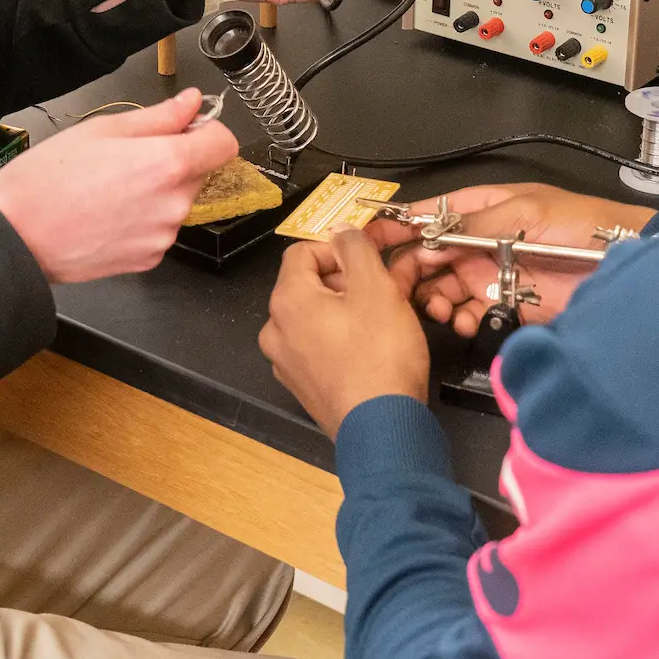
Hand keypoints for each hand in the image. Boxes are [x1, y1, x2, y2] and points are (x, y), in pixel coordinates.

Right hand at [0, 90, 239, 281]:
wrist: (15, 236)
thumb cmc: (46, 181)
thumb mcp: (102, 129)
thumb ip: (158, 116)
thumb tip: (190, 104)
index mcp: (166, 164)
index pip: (224, 143)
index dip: (207, 131)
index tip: (186, 130)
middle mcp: (173, 204)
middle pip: (199, 173)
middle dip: (175, 161)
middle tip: (127, 158)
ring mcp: (162, 236)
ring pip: (177, 202)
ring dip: (157, 192)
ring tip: (109, 188)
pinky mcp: (148, 260)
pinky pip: (159, 230)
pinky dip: (143, 220)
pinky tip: (107, 213)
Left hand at [261, 231, 431, 436]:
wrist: (382, 428)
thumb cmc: (380, 355)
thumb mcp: (376, 288)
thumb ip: (356, 249)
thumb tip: (341, 229)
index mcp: (287, 300)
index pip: (302, 252)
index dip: (338, 249)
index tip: (369, 259)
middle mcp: (276, 330)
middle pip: (308, 285)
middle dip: (345, 281)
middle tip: (382, 289)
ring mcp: (286, 362)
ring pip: (314, 318)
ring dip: (345, 310)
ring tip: (381, 320)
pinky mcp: (303, 386)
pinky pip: (318, 348)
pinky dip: (340, 340)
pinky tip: (370, 350)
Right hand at [367, 184, 653, 338]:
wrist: (621, 265)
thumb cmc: (579, 225)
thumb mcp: (525, 213)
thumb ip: (475, 227)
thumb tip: (429, 238)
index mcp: (481, 210)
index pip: (428, 215)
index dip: (397, 225)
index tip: (366, 239)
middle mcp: (478, 243)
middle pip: (427, 256)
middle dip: (409, 271)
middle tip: (399, 289)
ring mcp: (489, 275)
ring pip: (441, 288)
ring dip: (432, 299)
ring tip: (440, 308)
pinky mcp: (504, 306)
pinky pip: (468, 313)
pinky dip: (459, 319)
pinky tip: (464, 321)